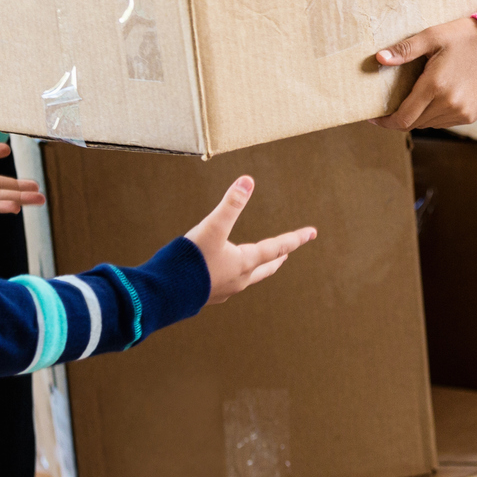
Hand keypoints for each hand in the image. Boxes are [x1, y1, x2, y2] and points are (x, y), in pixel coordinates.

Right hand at [184, 177, 316, 305]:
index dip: (296, 238)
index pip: (277, 247)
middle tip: (287, 253)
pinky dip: (235, 275)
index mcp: (244, 263)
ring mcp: (224, 290)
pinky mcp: (208, 295)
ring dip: (257, 268)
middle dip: (277, 257)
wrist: (164, 295)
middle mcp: (239, 279)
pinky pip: (229, 284)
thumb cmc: (190, 260)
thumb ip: (229, 205)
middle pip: (266, 267)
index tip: (312, 233)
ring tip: (258, 263)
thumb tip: (248, 181)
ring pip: (248, 277)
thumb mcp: (211, 227)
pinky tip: (225, 275)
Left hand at [372, 16, 476, 130]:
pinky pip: (442, 122)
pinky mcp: (471, 115)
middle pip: (413, 123)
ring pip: (427, 124)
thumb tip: (379, 58)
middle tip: (389, 104)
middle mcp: (448, 104)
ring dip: (416, 116)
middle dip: (398, 117)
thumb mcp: (433, 36)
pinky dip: (432, 115)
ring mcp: (461, 112)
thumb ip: (405, 50)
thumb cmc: (466, 37)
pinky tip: (432, 99)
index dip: (385, 122)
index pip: (402, 118)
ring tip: (411, 98)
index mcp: (435, 86)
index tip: (374, 117)